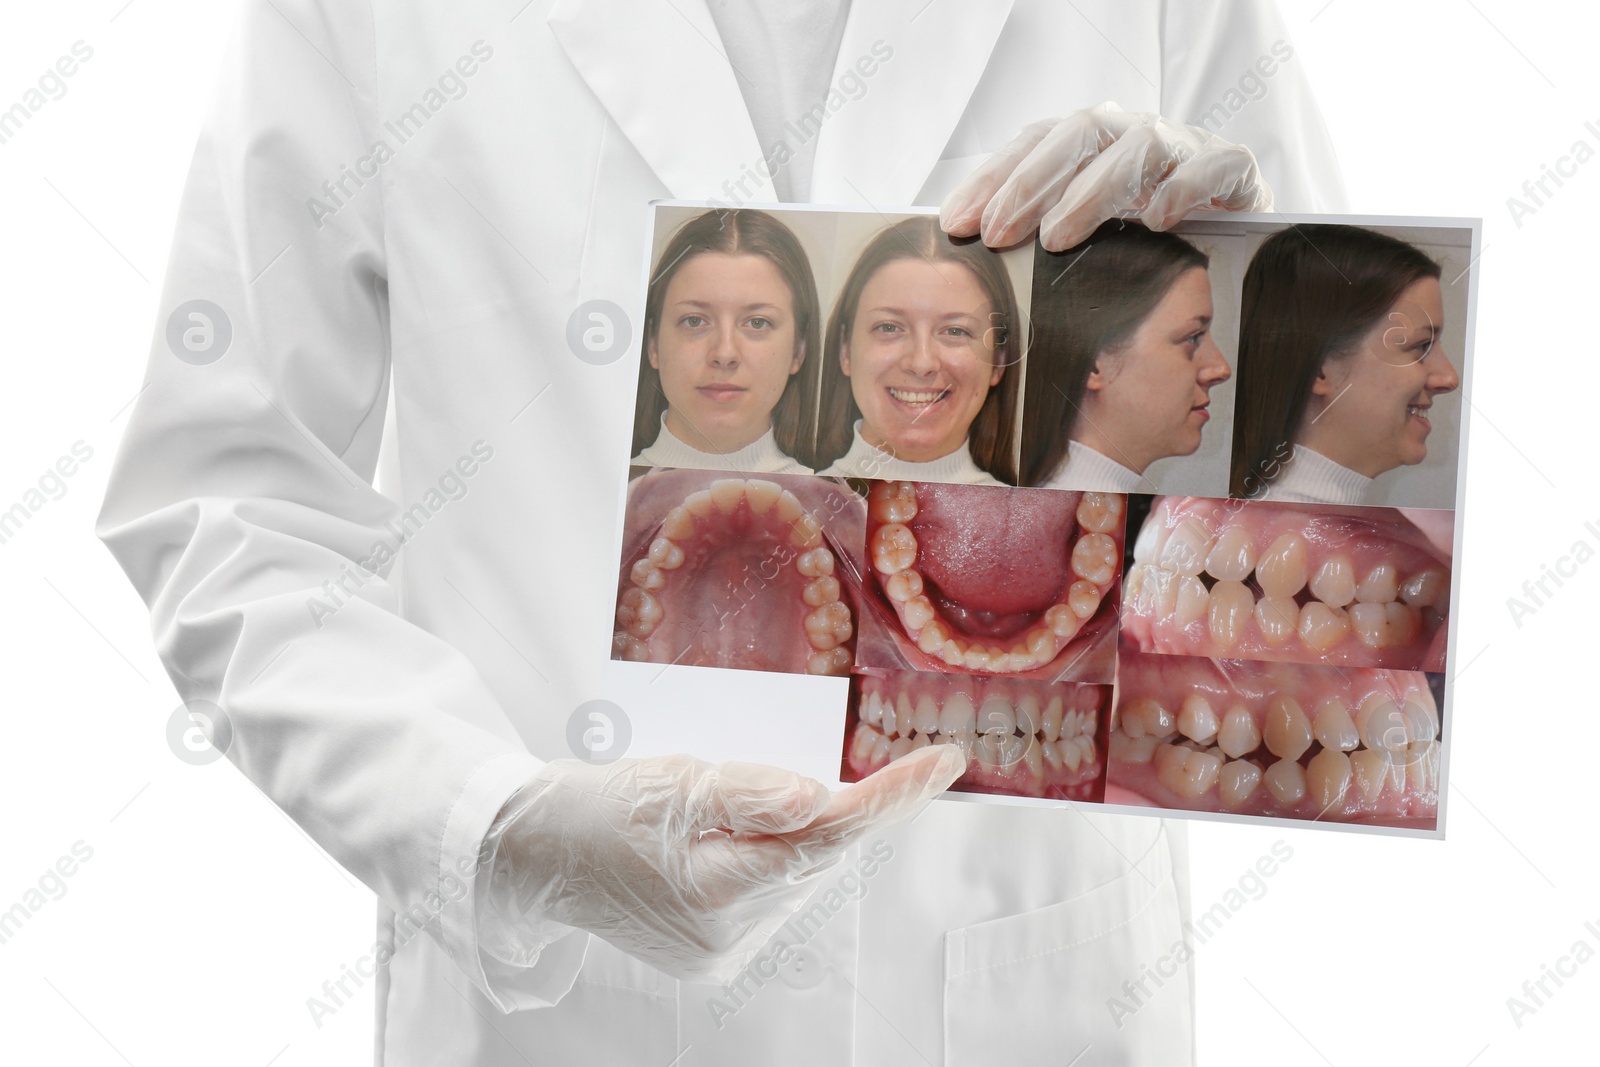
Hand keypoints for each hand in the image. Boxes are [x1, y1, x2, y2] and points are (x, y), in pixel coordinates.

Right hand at [479, 745, 963, 980]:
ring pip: (794, 874)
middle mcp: (727, 933)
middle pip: (817, 853)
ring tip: (716, 808)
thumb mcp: (672, 780)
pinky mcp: (710, 957)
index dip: (893, 795)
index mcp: (716, 885)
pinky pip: (766, 895)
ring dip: (785, 834)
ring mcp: (720, 952)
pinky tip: (717, 843)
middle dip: (824, 806)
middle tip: (780, 767)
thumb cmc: (598, 807)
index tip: (946, 763)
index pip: (831, 831)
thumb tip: (821, 796)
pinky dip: (762, 859)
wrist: (533, 857)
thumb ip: (750, 791)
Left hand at [941, 102, 1273, 250]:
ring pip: (1138, 147)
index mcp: (1094, 142)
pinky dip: (1183, 188)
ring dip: (1092, 193)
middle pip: (1079, 134)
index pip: (1034, 143)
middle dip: (1030, 184)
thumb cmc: (1148, 237)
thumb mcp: (1087, 232)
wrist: (1238, 235)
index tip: (958, 223)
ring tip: (1058, 237)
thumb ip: (1039, 232)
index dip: (993, 179)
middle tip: (998, 234)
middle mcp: (1134, 132)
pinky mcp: (1234, 166)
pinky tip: (1156, 221)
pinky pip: (1212, 165)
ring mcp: (1185, 145)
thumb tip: (974, 248)